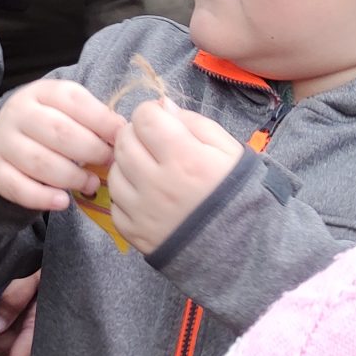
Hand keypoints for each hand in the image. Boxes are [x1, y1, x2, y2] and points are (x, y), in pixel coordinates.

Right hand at [0, 81, 123, 213]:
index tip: (121, 138)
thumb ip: (94, 117)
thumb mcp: (67, 109)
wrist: (0, 135)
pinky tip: (63, 201)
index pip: (74, 101)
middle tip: (108, 162)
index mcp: (41, 92)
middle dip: (91, 150)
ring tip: (91, 184)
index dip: (102, 121)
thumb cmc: (47, 123)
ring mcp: (3, 142)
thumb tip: (122, 132)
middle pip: (59, 132)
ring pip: (40, 162)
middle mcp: (18, 113)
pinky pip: (18, 188)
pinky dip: (43, 198)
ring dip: (72, 177)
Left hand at [107, 99, 242, 251]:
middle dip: (135, 134)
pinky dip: (126, 194)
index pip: (144, 117)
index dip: (151, 114)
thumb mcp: (229, 150)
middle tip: (152, 144)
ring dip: (128, 164)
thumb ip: (194, 123)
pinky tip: (146, 195)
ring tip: (149, 170)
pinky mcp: (132, 232)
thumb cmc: (237, 193)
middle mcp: (157, 183)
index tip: (161, 122)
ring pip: (114, 170)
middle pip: (123, 141)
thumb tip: (163, 106)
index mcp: (184, 158)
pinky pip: (115, 201)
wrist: (240, 248)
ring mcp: (141, 210)